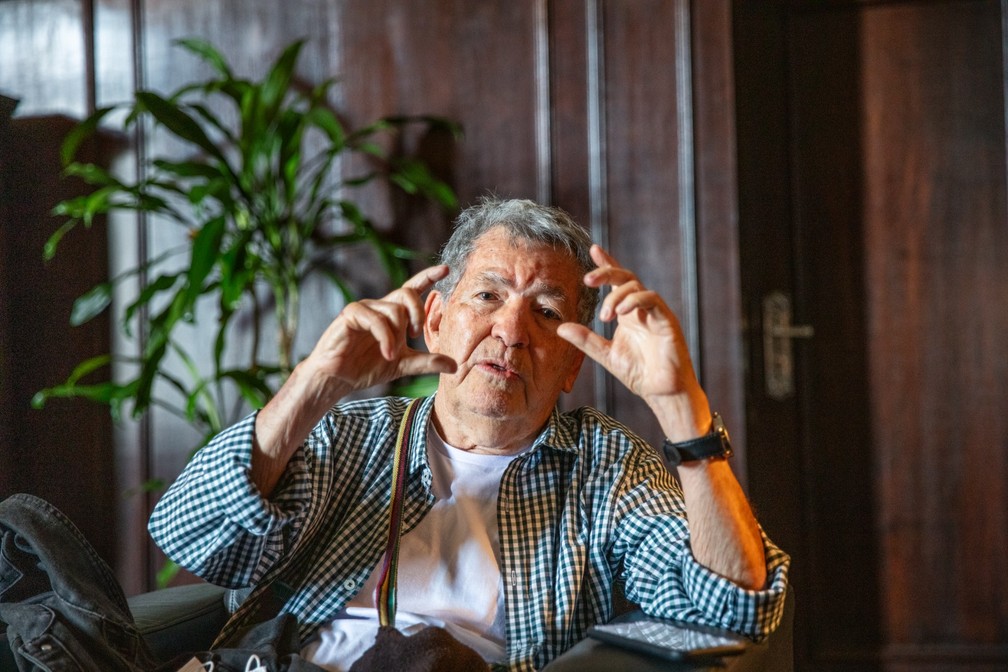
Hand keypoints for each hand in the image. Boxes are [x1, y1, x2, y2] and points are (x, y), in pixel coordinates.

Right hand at [303, 265, 457, 396]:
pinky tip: (386, 354)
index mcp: (393, 314)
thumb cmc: (366, 368)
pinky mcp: (351, 314)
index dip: (428, 277)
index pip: (413, 288)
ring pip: (394, 309)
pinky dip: (385, 337)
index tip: (445, 269)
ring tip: (391, 355)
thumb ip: (427, 362)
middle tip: (417, 335)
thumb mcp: (403, 365)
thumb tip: (455, 365)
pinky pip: (375, 318)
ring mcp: (365, 309)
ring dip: (397, 335)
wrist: (339, 379)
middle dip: (418, 313)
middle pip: (407, 293)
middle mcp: (380, 306)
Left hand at [557, 245, 707, 437]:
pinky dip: (635, 300)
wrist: (663, 392)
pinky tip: (621, 312)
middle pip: (625, 277)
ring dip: (616, 296)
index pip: (617, 282)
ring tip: (605, 315)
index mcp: (627, 314)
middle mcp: (641, 309)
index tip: (592, 249)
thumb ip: (586, 341)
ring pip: (636, 286)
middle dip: (607, 271)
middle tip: (588, 280)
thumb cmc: (639, 374)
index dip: (606, 264)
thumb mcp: (606, 356)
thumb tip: (561, 328)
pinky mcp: (666, 320)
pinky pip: (651, 299)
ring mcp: (655, 313)